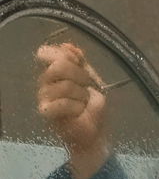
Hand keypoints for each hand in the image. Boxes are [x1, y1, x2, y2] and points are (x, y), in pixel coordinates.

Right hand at [36, 42, 109, 178]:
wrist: (95, 133)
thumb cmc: (92, 107)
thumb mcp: (91, 81)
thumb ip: (80, 63)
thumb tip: (68, 45)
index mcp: (53, 72)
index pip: (46, 53)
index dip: (64, 55)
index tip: (79, 63)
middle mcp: (44, 82)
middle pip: (59, 66)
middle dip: (81, 77)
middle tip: (87, 89)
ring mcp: (43, 97)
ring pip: (65, 86)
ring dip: (82, 96)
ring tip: (84, 104)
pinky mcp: (46, 112)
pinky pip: (61, 103)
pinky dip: (76, 107)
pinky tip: (78, 113)